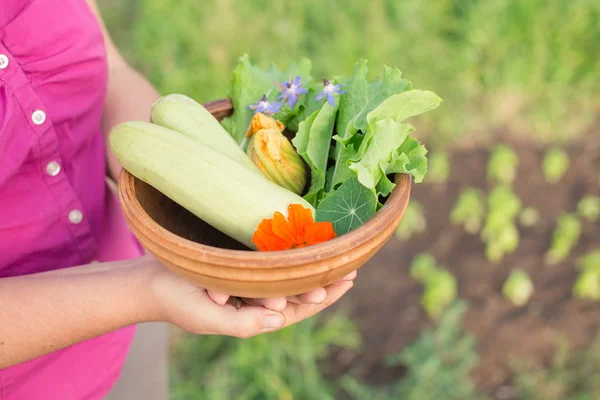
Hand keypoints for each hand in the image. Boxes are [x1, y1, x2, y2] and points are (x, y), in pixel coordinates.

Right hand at [146, 255, 354, 337]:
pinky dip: (286, 252)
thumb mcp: (208, 318)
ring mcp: (249, 280)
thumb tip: (279, 319)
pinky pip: (268, 259)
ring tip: (332, 253)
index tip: (347, 279)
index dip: (323, 296)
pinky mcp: (239, 262)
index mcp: (253, 317)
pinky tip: (301, 240)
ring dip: (308, 265)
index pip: (297, 310)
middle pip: (297, 291)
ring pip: (286, 274)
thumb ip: (243, 324)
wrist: (150, 282)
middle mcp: (256, 299)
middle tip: (349, 263)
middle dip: (323, 279)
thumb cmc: (177, 302)